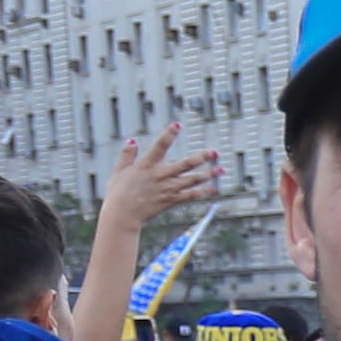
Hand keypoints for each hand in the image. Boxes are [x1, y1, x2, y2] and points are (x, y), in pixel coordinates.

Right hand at [98, 122, 220, 234]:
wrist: (122, 214)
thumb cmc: (118, 192)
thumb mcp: (119, 170)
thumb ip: (127, 155)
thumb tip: (132, 140)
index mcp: (146, 165)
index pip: (159, 146)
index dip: (169, 135)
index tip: (178, 125)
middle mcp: (159, 176)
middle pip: (184, 164)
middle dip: (201, 158)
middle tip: (215, 152)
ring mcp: (166, 189)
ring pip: (191, 180)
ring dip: (208, 175)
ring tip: (221, 169)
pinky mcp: (170, 200)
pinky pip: (189, 196)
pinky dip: (202, 192)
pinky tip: (213, 189)